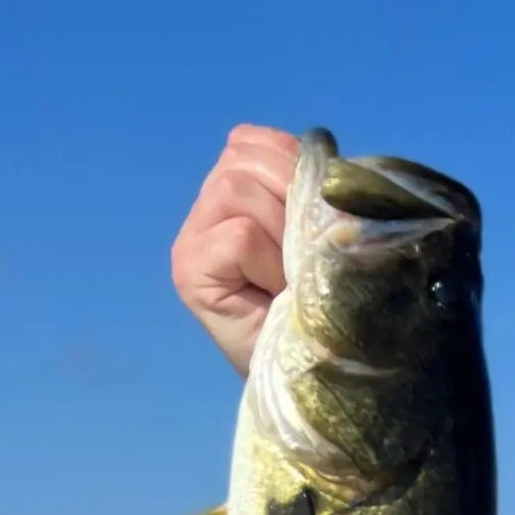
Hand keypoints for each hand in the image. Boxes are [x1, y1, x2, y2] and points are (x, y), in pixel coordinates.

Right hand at [170, 124, 298, 374]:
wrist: (311, 373)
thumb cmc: (322, 303)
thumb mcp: (322, 231)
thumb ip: (311, 188)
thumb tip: (325, 155)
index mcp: (235, 183)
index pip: (258, 142)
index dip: (297, 171)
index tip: (316, 223)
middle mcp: (205, 204)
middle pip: (247, 160)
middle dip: (291, 201)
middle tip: (305, 258)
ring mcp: (190, 237)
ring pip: (240, 191)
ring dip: (283, 234)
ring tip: (291, 277)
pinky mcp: (188, 269)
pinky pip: (240, 235)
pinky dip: (269, 261)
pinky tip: (274, 292)